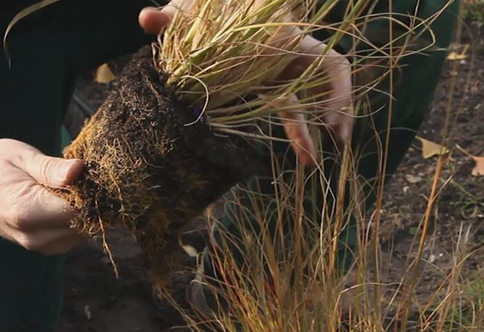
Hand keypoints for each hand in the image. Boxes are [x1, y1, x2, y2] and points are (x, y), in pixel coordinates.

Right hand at [0, 140, 85, 254]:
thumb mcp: (21, 156)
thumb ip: (52, 168)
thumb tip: (80, 170)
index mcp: (27, 212)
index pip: (80, 208)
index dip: (93, 189)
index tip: (92, 171)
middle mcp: (33, 236)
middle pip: (85, 223)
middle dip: (92, 200)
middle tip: (85, 174)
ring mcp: (38, 246)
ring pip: (83, 232)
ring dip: (85, 210)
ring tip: (70, 185)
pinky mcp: (42, 247)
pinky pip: (73, 236)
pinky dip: (77, 218)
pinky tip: (65, 198)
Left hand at [140, 1, 352, 166]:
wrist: (202, 9)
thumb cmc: (201, 6)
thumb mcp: (188, 12)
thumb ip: (172, 16)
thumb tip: (146, 19)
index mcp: (282, 36)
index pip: (327, 61)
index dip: (336, 91)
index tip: (328, 120)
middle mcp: (287, 54)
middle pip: (326, 84)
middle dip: (335, 113)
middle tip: (335, 142)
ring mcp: (278, 72)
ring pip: (306, 102)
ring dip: (311, 132)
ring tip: (311, 163)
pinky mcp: (265, 88)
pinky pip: (285, 111)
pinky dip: (294, 133)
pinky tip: (299, 157)